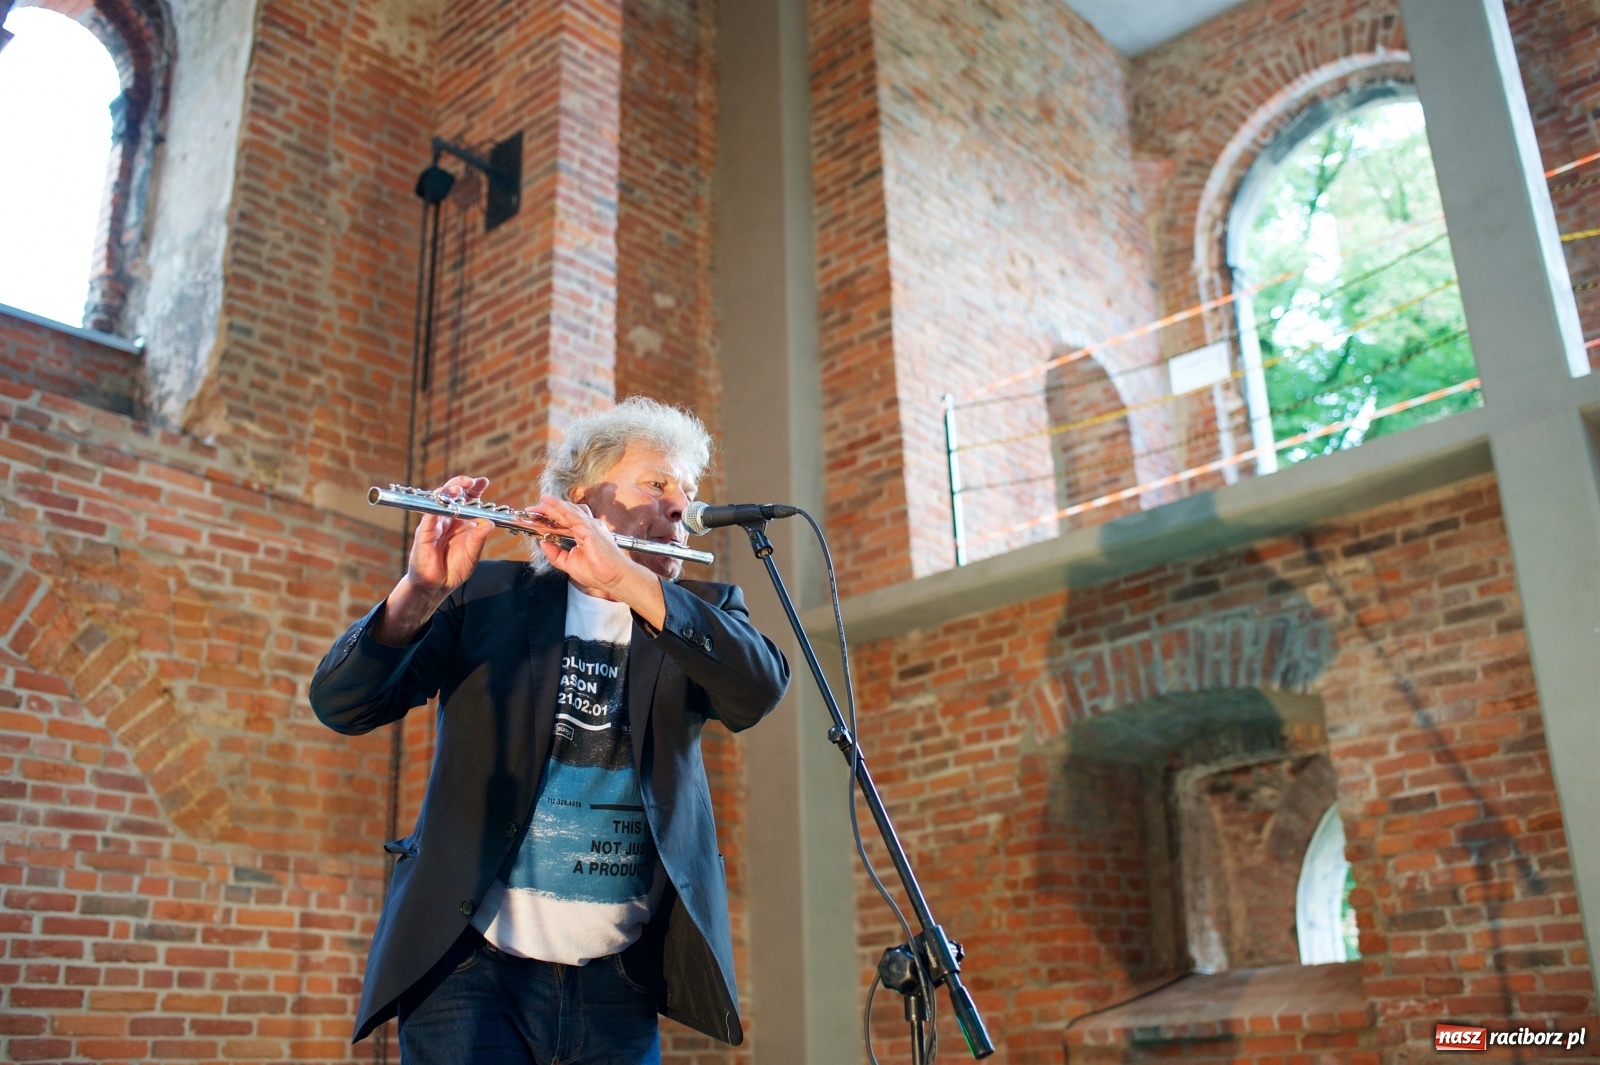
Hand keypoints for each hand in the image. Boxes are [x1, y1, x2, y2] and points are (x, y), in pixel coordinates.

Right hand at [373, 476, 495, 644]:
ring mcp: (435, 524)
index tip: (483, 481)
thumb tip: (488, 522)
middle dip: (460, 485)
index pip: (467, 499)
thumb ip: (479, 538)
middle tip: (470, 482)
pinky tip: (441, 502)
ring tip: (457, 490)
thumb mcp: (472, 552)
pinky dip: (434, 510)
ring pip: (438, 502)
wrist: (437, 585)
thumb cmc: (454, 568)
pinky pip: (428, 518)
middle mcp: (448, 519)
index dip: (474, 488)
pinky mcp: (424, 533)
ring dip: (447, 493)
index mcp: (462, 521)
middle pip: (452, 495)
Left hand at [533, 493, 667, 629]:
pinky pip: (571, 515)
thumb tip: (543, 542)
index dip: (550, 516)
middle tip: (532, 511)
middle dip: (547, 510)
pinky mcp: (589, 529)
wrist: (614, 578)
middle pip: (565, 512)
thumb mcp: (569, 563)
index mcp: (585, 532)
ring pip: (567, 511)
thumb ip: (555, 553)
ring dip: (550, 507)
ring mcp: (590, 525)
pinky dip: (558, 508)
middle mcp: (588, 525)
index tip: (536, 517)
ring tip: (536, 506)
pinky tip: (548, 504)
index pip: (565, 519)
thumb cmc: (599, 572)